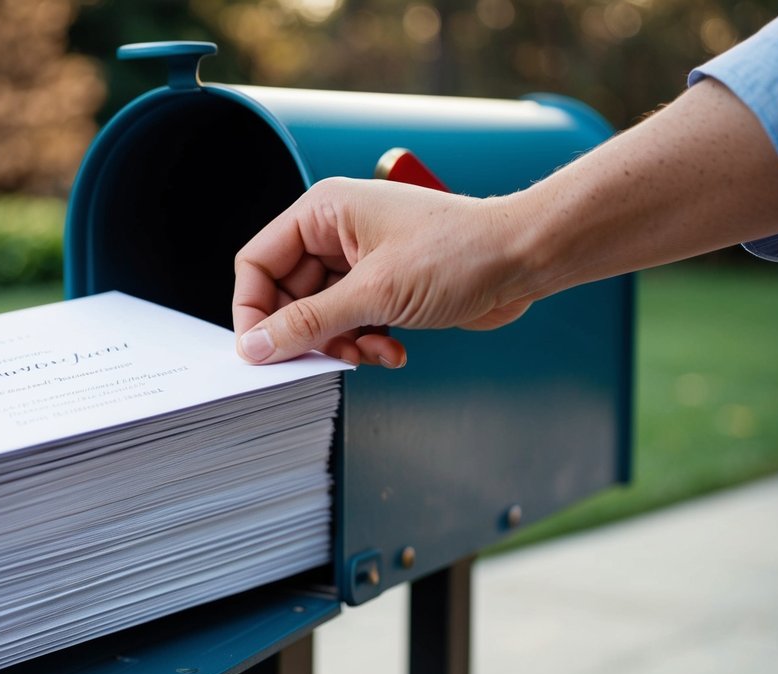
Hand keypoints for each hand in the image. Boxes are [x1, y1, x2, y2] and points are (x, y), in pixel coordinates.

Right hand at [232, 177, 536, 365]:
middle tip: (325, 356)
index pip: (258, 263)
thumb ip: (308, 323)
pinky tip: (393, 349)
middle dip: (309, 333)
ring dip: (342, 342)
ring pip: (320, 316)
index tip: (261, 349)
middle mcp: (336, 233)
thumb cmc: (461, 252)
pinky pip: (351, 322)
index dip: (253, 309)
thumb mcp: (374, 293)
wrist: (523, 259)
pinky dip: (366, 342)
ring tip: (372, 350)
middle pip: (287, 296)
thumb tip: (257, 345)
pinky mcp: (383, 286)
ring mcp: (361, 261)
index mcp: (324, 212)